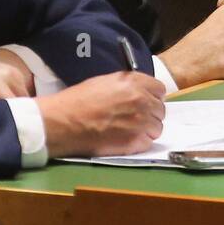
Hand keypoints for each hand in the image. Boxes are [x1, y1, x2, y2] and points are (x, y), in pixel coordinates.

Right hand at [37, 72, 165, 156]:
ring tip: (128, 130)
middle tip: (134, 118)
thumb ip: (128, 85)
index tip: (145, 101)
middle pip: (160, 110)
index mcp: (134, 82)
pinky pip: (148, 143)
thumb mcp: (106, 81)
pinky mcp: (135, 142)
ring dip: (146, 129)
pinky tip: (124, 139)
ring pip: (157, 128)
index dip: (152, 96)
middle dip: (150, 114)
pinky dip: (139, 143)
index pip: (160, 89)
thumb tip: (140, 93)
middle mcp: (142, 100)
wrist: (63, 121)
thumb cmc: (79, 100)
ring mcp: (140, 122)